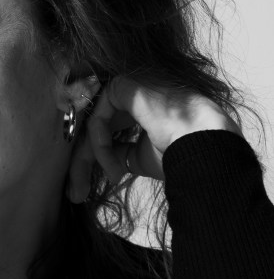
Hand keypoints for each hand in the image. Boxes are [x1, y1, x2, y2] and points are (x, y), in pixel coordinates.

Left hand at [67, 76, 241, 203]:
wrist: (203, 149)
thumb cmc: (180, 154)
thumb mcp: (140, 156)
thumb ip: (118, 150)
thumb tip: (97, 156)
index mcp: (143, 106)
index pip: (106, 128)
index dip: (92, 158)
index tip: (80, 188)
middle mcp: (134, 92)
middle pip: (95, 126)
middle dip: (82, 161)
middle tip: (75, 193)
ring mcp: (130, 85)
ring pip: (93, 123)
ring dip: (89, 157)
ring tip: (98, 183)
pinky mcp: (125, 85)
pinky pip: (98, 117)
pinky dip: (99, 143)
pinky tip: (112, 165)